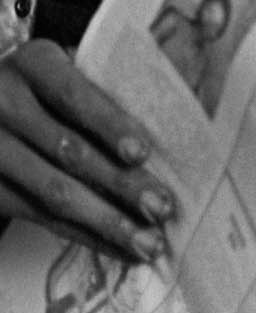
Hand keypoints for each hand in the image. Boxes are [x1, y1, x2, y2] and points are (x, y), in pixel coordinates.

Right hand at [0, 40, 175, 260]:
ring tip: (148, 240)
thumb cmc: (47, 86)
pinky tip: (119, 247)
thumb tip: (181, 78)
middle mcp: (5, 106)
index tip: (142, 153)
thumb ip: (112, 78)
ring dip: (107, 221)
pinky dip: (85, 235)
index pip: (74, 96)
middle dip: (120, 184)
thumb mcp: (68, 66)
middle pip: (69, 151)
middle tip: (161, 207)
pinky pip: (40, 218)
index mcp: (34, 65)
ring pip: (54, 192)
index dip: (110, 125)